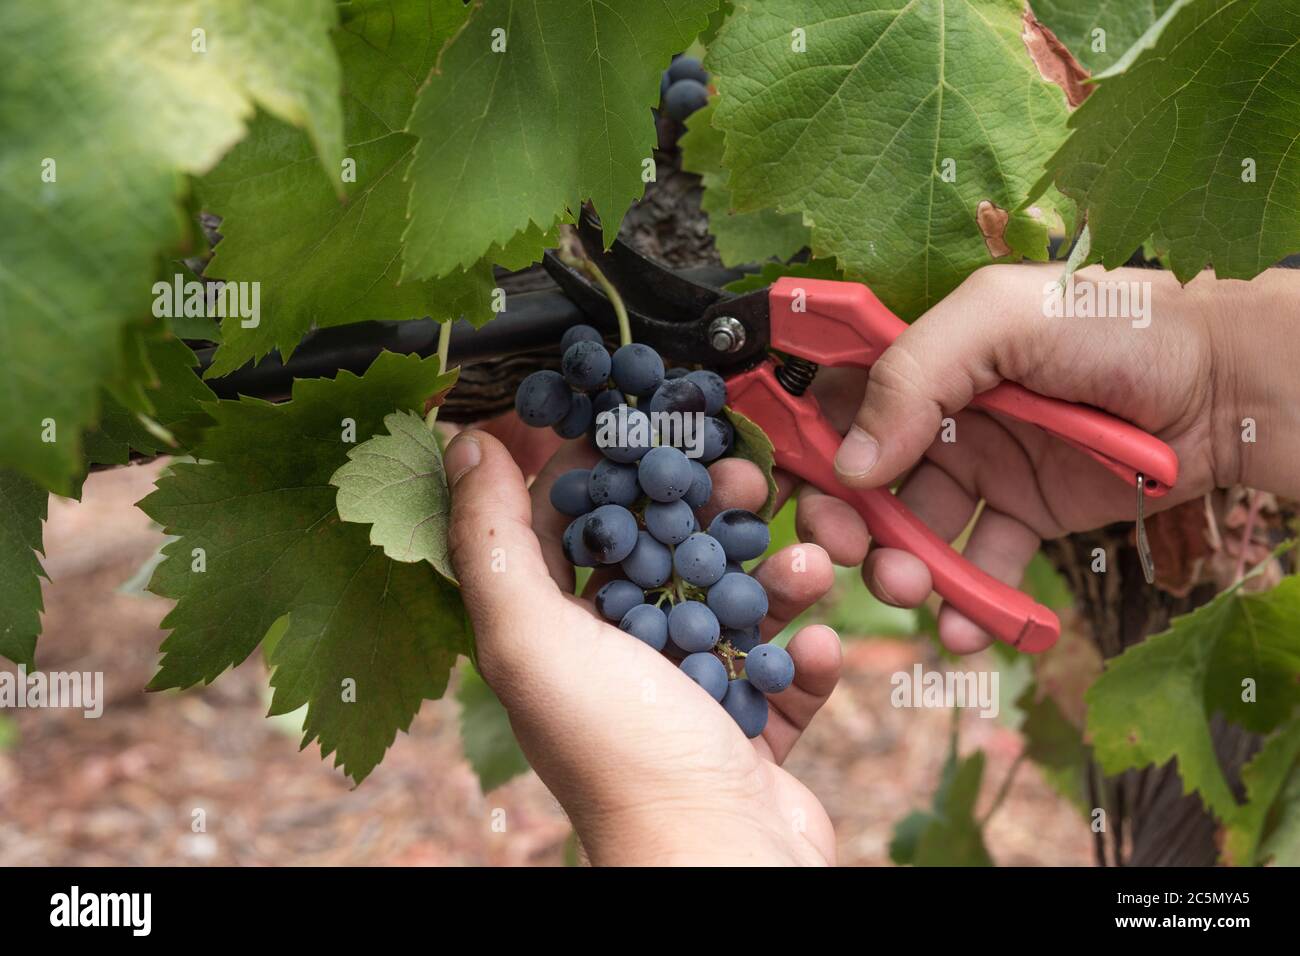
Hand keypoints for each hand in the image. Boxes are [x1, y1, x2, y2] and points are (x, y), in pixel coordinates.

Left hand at [444, 429, 841, 864]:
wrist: (722, 861)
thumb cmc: (621, 751)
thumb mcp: (534, 639)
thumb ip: (492, 540)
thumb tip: (462, 443)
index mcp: (553, 634)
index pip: (566, 523)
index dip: (599, 462)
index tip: (640, 411)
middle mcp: (615, 659)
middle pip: (662, 552)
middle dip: (705, 508)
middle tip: (742, 475)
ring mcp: (686, 695)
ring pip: (733, 604)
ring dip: (774, 577)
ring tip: (806, 560)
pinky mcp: (747, 728)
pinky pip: (782, 672)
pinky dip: (808, 654)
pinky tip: (823, 642)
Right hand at [793, 262, 1299, 652]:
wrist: (1224, 386)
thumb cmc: (1116, 328)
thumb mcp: (1002, 320)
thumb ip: (916, 374)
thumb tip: (852, 462)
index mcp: (924, 355)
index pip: (835, 396)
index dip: (800, 440)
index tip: (780, 483)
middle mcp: (941, 414)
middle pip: (860, 475)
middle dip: (842, 518)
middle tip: (843, 547)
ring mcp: (980, 468)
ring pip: (910, 529)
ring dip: (895, 566)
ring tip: (908, 587)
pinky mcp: (1024, 515)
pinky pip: (978, 566)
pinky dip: (965, 604)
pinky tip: (964, 627)